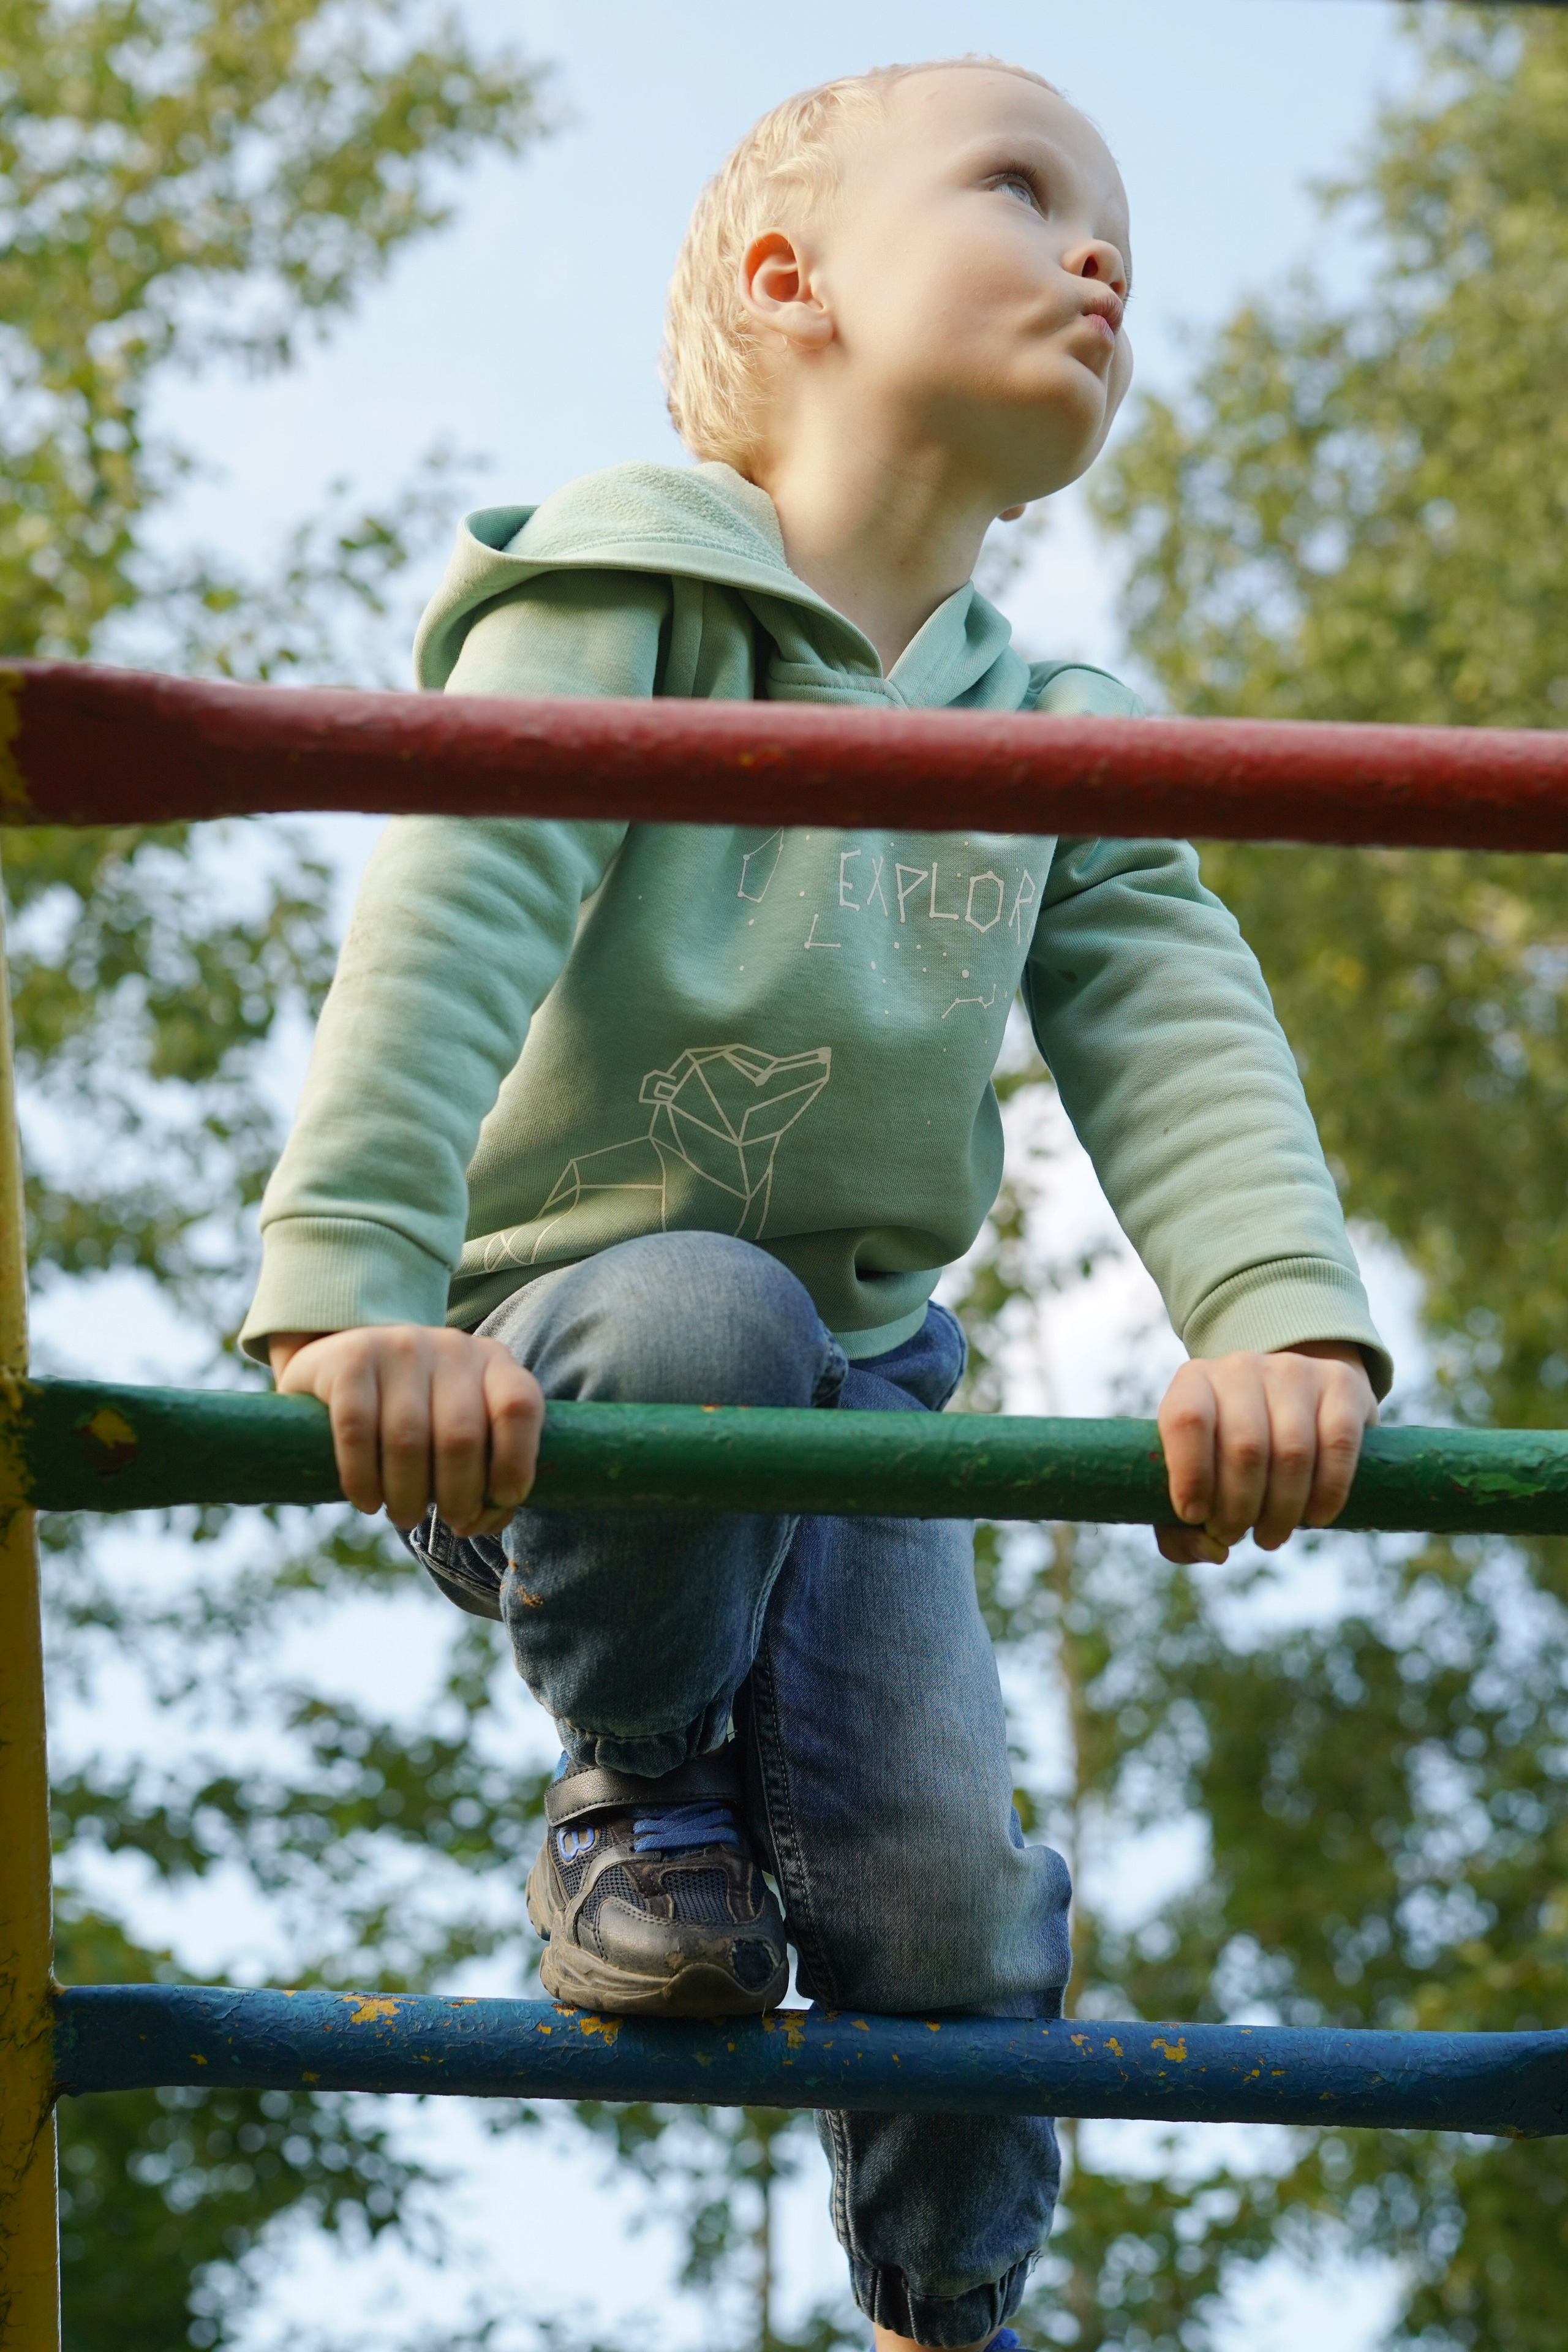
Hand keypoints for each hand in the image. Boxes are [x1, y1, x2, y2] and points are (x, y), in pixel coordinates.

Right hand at [268, 1325, 544, 1535]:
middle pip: (461, 1436)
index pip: (519, 1407)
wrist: (348, 1362)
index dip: (515, 1463)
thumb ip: (486, 1474)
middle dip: (458, 1495)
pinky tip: (367, 1502)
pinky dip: (362, 1479)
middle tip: (448, 1520)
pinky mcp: (353, 1358)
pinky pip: (356, 1430)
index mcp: (494, 1362)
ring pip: (407, 1440)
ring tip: (405, 1516)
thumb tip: (481, 1524)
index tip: (500, 1501)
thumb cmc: (423, 1412)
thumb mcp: (463, 1428)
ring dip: (407, 1497)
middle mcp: (452, 1348)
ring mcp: (400, 1346)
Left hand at [1155, 1342, 1376, 1563]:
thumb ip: (1178, 1529)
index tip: (1195, 1517)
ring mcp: (1294, 1371)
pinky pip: (1338, 1445)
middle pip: (1245, 1447)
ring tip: (1270, 1536)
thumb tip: (1214, 1552)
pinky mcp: (1340, 1384)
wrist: (1293, 1400)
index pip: (1186, 1419)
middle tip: (1235, 1535)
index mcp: (1193, 1382)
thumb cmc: (1226, 1455)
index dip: (1191, 1475)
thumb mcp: (1192, 1481)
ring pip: (1293, 1451)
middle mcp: (1241, 1367)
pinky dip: (1329, 1492)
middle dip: (1238, 1508)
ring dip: (1282, 1510)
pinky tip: (1316, 1518)